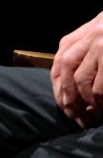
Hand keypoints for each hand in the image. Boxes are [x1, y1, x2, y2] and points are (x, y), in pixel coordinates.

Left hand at [50, 11, 102, 127]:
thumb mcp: (94, 39)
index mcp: (75, 38)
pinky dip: (100, 100)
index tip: (66, 109)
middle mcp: (85, 39)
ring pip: (82, 81)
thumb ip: (79, 56)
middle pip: (66, 74)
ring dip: (86, 103)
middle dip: (69, 99)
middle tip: (78, 118)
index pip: (59, 67)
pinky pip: (100, 86)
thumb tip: (68, 89)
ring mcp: (100, 46)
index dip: (59, 91)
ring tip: (93, 116)